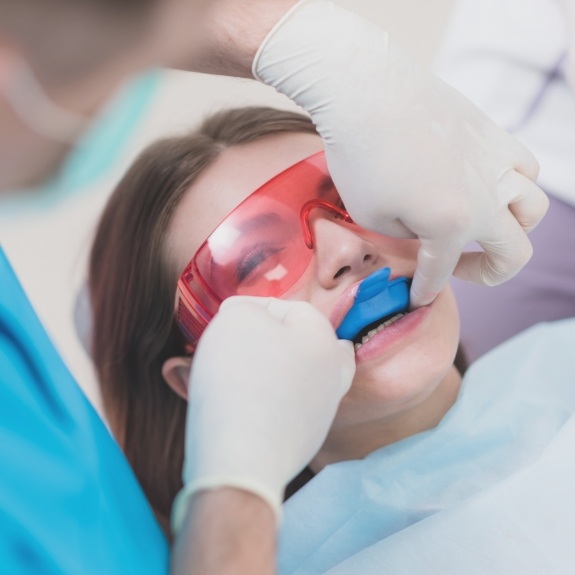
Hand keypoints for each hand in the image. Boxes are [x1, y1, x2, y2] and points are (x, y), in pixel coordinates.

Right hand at [172, 296, 354, 530]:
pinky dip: (263, 403)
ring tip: (228, 375)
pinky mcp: (301, 443)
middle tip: (246, 344)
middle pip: (308, 346)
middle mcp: (332, 378)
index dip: (255, 307)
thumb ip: (244, 308)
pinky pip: (281, 411)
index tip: (226, 319)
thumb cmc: (240, 379)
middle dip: (275, 341)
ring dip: (266, 372)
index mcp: (325, 342)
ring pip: (295, 379)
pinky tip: (236, 406)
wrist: (241, 458)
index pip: (293, 309)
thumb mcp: (236, 319)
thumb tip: (246, 317)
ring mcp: (320, 414)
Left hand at [254, 0, 547, 306]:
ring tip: (481, 227)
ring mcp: (495, 161)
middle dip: (488, 273)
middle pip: (515, 252)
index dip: (425, 290)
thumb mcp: (372, 216)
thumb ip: (407, 237)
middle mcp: (486, 197)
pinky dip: (513, 185)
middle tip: (458, 269)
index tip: (415, 298)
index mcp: (452, 224)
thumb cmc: (360, 156)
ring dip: (512, 228)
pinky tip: (485, 184)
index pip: (442, 272)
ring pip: (532, 207)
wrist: (365, 90)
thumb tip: (423, 235)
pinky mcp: (492, 133)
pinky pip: (523, 166)